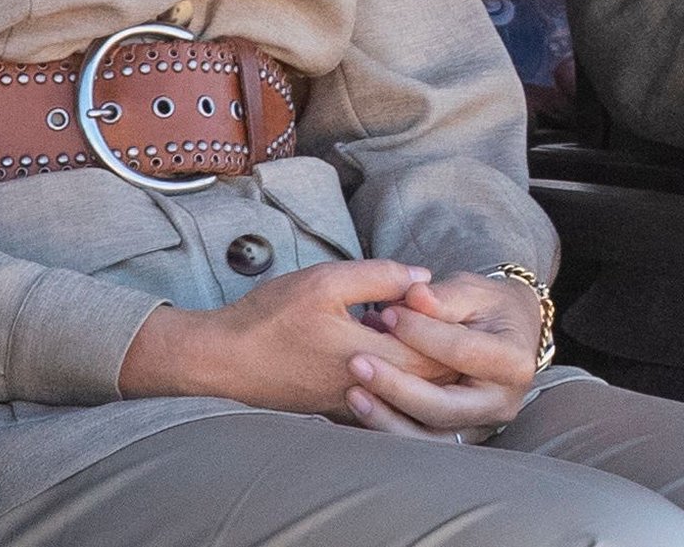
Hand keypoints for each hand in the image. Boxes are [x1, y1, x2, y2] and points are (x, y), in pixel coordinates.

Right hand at [119, 259, 456, 419]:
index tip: (460, 306)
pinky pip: (387, 398)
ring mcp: (356, 404)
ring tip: (435, 337)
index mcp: (371, 357)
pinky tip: (396, 354)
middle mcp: (371, 389)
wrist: (226, 360)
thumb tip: (424, 278)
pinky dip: (401, 378)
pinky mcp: (341, 408)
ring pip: (410, 392)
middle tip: (457, 321)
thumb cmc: (270, 317)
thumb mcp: (323, 281)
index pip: (436, 354)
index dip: (452, 330)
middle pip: (430, 379)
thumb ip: (377, 276)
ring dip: (426, 367)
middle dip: (447, 351)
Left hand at [344, 271, 541, 440]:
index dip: (422, 333)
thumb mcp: (472, 290)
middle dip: (397, 387)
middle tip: (356, 361)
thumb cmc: (485, 306)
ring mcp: (480, 426)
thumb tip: (415, 296)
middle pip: (445, 406)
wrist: (503, 332)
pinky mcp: (457, 438)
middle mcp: (501, 403)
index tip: (387, 313)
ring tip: (353, 393)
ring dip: (388, 418)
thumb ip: (444, 296)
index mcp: (513, 361)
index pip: (462, 352)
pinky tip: (360, 407)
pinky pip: (421, 443)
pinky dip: (389, 428)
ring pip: (431, 439)